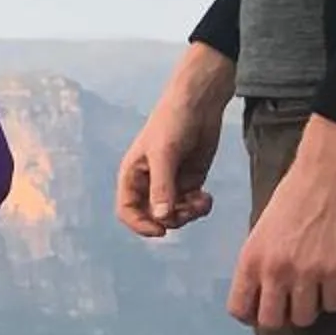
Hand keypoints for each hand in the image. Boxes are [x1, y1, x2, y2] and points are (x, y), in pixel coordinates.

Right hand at [117, 43, 236, 239]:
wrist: (199, 103)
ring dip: (189, 214)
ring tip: (203, 201)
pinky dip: (200, 208)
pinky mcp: (190, 182)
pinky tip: (207, 197)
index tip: (161, 231)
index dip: (140, 225)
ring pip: (175, 215)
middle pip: (154, 217)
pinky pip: (191, 206)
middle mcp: (149, 182)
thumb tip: (162, 218)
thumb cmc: (173, 122)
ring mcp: (171, 184)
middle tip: (190, 208)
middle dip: (173, 218)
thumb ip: (162, 187)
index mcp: (133, 175)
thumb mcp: (165, 154)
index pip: (128, 211)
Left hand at [228, 118, 335, 328]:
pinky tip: (332, 282)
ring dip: (308, 309)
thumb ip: (257, 264)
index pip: (239, 309)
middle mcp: (275, 271)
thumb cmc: (291, 200)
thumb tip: (259, 295)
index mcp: (250, 260)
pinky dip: (333, 298)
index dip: (250, 315)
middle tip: (290, 304)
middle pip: (272, 322)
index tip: (261, 309)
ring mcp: (308, 273)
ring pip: (305, 318)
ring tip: (313, 291)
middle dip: (281, 316)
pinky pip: (334, 305)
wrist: (327, 177)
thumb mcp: (260, 232)